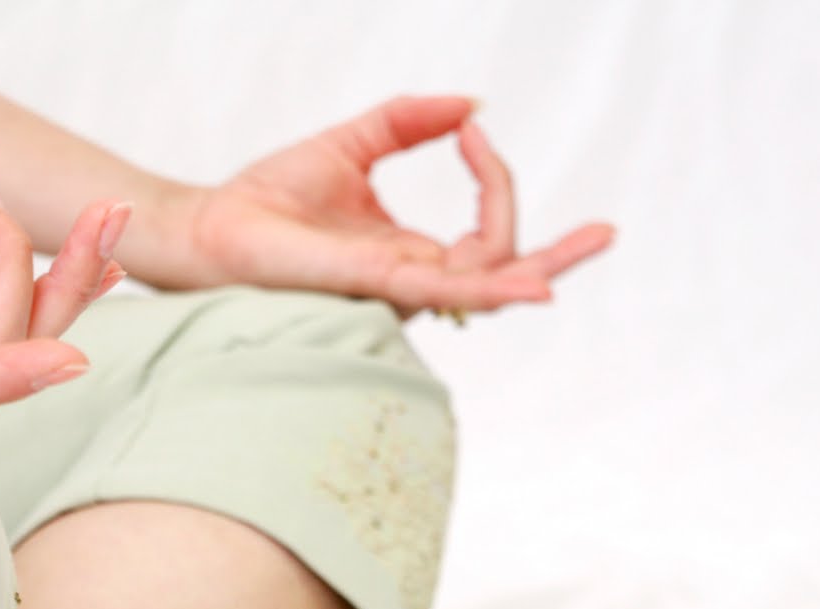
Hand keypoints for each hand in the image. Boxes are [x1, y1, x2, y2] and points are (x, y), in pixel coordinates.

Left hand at [157, 95, 612, 315]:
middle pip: (502, 274)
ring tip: (593, 239)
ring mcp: (394, 288)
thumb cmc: (269, 198)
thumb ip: (407, 122)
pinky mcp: (371, 283)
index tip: (470, 130)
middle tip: (608, 232)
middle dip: (558, 258)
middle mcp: (409, 279)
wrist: (212, 223)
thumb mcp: (352, 144)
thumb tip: (470, 104)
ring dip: (539, 265)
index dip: (492, 178)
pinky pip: (443, 292)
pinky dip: (489, 286)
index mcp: (410, 253)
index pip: (484, 231)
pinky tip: (532, 284)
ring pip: (486, 285)